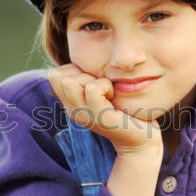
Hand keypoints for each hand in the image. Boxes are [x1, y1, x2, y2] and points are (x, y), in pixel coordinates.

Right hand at [48, 63, 162, 155]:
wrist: (140, 139)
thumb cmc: (125, 110)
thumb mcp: (101, 92)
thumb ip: (88, 79)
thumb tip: (83, 56)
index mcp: (71, 104)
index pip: (54, 74)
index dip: (74, 70)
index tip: (95, 81)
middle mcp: (73, 110)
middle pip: (58, 76)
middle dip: (81, 73)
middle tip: (102, 86)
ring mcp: (84, 115)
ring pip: (70, 81)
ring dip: (92, 79)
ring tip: (107, 91)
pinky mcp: (99, 117)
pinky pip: (93, 88)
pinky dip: (105, 85)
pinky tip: (114, 96)